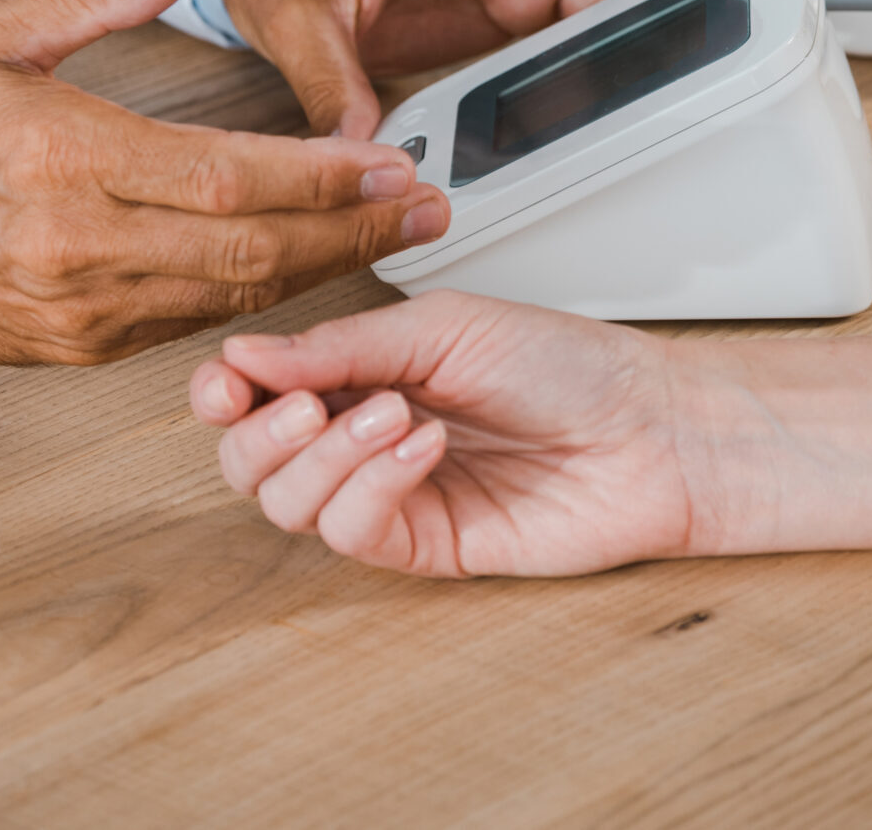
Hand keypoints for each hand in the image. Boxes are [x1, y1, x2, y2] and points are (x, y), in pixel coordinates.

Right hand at [0, 0, 448, 364]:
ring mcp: (83, 309)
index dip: (322, 177)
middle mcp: (83, 247)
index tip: (393, 162)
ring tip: (398, 236)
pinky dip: (260, 298)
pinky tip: (312, 267)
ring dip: (325, 269)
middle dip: (355, 229)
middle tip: (431, 206)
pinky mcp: (81, 347)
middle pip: (251, 249)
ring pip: (233, 297)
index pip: (227, 177)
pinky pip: (192, 323)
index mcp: (68, 162)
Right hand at [191, 291, 714, 576]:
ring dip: (327, 455)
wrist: (648, 427)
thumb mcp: (447, 325)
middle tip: (306, 404)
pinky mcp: (424, 545)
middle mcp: (365, 435)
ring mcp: (392, 494)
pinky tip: (423, 447)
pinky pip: (353, 532)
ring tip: (395, 413)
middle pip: (251, 460)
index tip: (225, 380)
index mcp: (363, 371)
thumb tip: (243, 353)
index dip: (223, 392)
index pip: (257, 393)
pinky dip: (373, 484)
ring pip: (290, 503)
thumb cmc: (568, 365)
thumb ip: (343, 345)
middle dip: (258, 433)